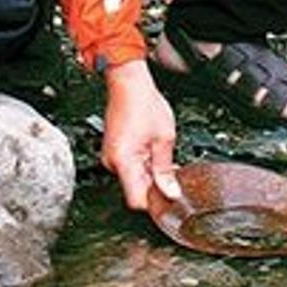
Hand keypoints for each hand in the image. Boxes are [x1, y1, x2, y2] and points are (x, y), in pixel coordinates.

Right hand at [100, 58, 179, 210]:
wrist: (129, 84)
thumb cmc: (144, 103)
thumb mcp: (164, 139)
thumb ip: (166, 169)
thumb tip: (171, 192)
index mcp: (124, 161)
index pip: (137, 200)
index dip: (156, 203)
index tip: (171, 200)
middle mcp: (112, 162)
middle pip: (136, 189)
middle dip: (156, 186)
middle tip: (175, 175)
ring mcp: (111, 157)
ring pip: (134, 179)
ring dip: (151, 174)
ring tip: (165, 157)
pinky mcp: (114, 151)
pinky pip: (130, 167)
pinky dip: (144, 165)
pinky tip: (155, 153)